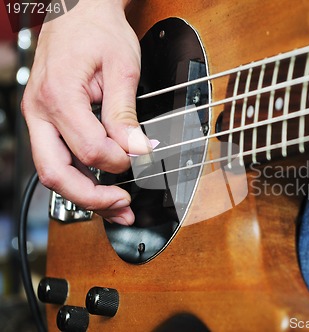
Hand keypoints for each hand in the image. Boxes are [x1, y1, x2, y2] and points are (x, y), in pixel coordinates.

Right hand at [22, 0, 147, 224]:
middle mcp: (40, 110)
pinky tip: (100, 188)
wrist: (78, 11)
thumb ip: (126, 113)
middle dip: (92, 198)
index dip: (119, 162)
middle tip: (123, 207)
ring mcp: (39, 117)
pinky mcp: (46, 121)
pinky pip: (58, 158)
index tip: (141, 158)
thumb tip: (137, 149)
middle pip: (56, 173)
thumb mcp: (122, 68)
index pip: (89, 150)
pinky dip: (79, 178)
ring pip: (52, 172)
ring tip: (116, 207)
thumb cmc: (97, 30)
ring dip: (84, 195)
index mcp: (59, 95)